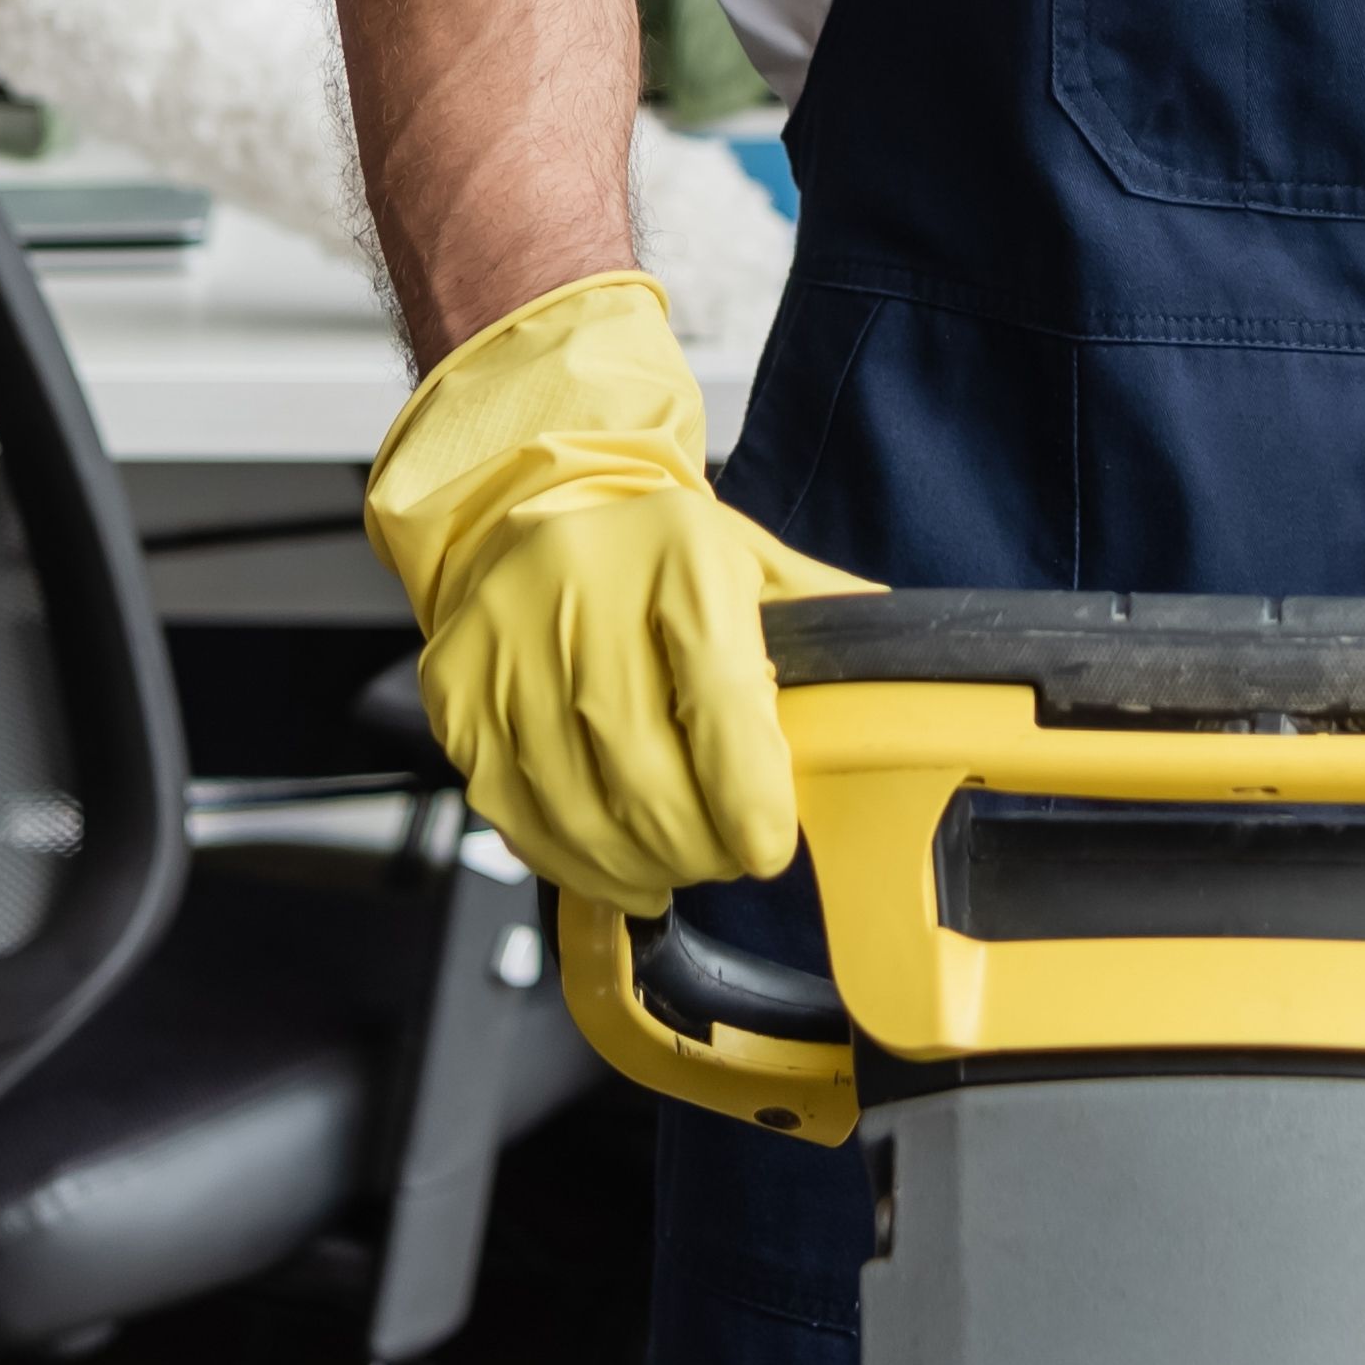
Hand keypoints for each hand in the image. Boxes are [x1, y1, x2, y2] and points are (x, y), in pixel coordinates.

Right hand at [360, 271, 857, 920]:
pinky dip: (567, 858)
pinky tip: (605, 858)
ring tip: (670, 864)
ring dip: (636, 865)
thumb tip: (910, 690)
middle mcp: (582, 592)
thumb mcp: (752, 562)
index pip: (724, 709)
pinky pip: (513, 814)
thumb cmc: (654, 547)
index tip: (767, 845)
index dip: (751, 804)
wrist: (526, 498)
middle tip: (723, 855)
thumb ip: (826, 627)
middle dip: (699, 848)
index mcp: (679, 555)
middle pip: (648, 781)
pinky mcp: (454, 692)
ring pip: (578, 813)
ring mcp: (506, 645)